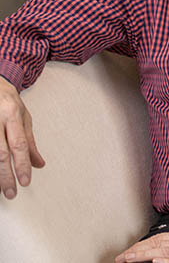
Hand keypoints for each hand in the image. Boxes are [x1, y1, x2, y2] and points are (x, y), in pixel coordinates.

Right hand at [0, 77, 44, 198]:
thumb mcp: (23, 118)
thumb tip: (39, 164)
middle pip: (0, 153)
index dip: (22, 165)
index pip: (19, 144)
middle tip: (10, 192)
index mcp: (12, 114)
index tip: (25, 182)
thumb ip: (30, 142)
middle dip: (5, 176)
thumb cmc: (7, 101)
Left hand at [115, 228, 168, 262]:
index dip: (142, 245)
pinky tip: (155, 261)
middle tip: (121, 257)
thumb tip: (164, 249)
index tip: (128, 252)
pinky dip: (167, 262)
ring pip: (165, 253)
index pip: (160, 239)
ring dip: (145, 256)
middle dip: (137, 251)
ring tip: (129, 260)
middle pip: (158, 244)